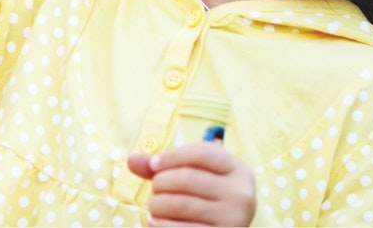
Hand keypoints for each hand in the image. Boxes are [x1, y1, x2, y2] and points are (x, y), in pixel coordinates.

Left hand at [128, 142, 256, 226]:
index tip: (154, 165)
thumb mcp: (194, 176)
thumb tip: (131, 160)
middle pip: (186, 178)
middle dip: (160, 183)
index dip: (171, 156)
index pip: (200, 152)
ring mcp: (234, 219)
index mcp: (238, 170)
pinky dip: (161, 224)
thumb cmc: (205, 198)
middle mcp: (241, 194)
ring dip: (157, 205)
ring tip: (154, 208)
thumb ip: (164, 167)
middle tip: (155, 190)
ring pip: (180, 204)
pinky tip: (156, 222)